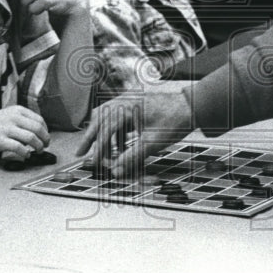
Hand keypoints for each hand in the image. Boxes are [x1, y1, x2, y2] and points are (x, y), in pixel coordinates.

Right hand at [0, 105, 49, 157]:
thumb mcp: (9, 115)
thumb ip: (22, 121)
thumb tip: (38, 134)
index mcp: (18, 110)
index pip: (39, 120)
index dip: (46, 131)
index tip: (46, 138)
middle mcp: (14, 117)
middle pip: (38, 129)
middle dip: (45, 139)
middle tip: (45, 146)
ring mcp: (7, 129)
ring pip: (31, 138)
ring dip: (38, 147)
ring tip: (37, 151)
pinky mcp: (0, 141)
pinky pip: (19, 148)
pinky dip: (25, 153)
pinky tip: (25, 155)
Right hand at [76, 86, 192, 177]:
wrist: (192, 107)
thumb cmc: (175, 120)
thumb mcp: (152, 143)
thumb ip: (132, 157)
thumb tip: (117, 170)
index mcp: (126, 108)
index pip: (105, 130)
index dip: (98, 149)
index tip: (94, 163)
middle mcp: (124, 102)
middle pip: (99, 119)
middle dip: (90, 138)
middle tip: (81, 153)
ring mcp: (129, 102)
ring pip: (106, 117)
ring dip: (102, 134)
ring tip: (99, 152)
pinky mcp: (136, 106)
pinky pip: (118, 118)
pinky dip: (115, 132)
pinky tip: (120, 148)